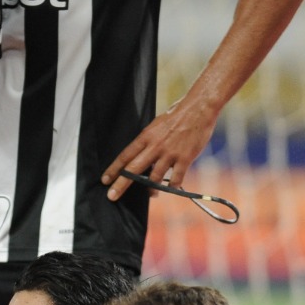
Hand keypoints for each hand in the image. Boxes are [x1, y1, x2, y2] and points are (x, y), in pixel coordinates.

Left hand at [101, 98, 220, 202]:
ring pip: (155, 179)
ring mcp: (170, 154)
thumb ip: (148, 141)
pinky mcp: (184, 159)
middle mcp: (155, 146)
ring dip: (151, 190)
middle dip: (120, 185)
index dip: (113, 169)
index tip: (105, 180)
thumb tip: (139, 154)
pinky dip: (173, 187)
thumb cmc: (178, 115)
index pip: (125, 155)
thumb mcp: (157, 125)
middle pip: (133, 169)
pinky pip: (176, 180)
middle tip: (111, 196)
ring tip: (151, 194)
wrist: (199, 109)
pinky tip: (172, 189)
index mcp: (146, 136)